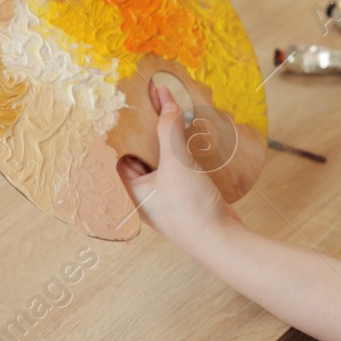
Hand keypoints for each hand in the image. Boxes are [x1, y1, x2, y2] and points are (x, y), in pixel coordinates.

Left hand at [118, 84, 241, 251]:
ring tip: (173, 111)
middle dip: (149, 130)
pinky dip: (184, 150)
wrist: (220, 239)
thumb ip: (169, 130)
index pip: (120, 151)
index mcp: (130, 189)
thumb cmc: (189, 209)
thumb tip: (165, 101)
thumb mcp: (175, 163)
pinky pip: (180, 166)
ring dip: (169, 138)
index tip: (131, 104)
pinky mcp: (186, 194)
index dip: (125, 128)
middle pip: (142, 152)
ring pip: (163, 159)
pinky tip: (193, 135)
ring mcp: (166, 194)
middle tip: (154, 100)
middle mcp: (144, 192)